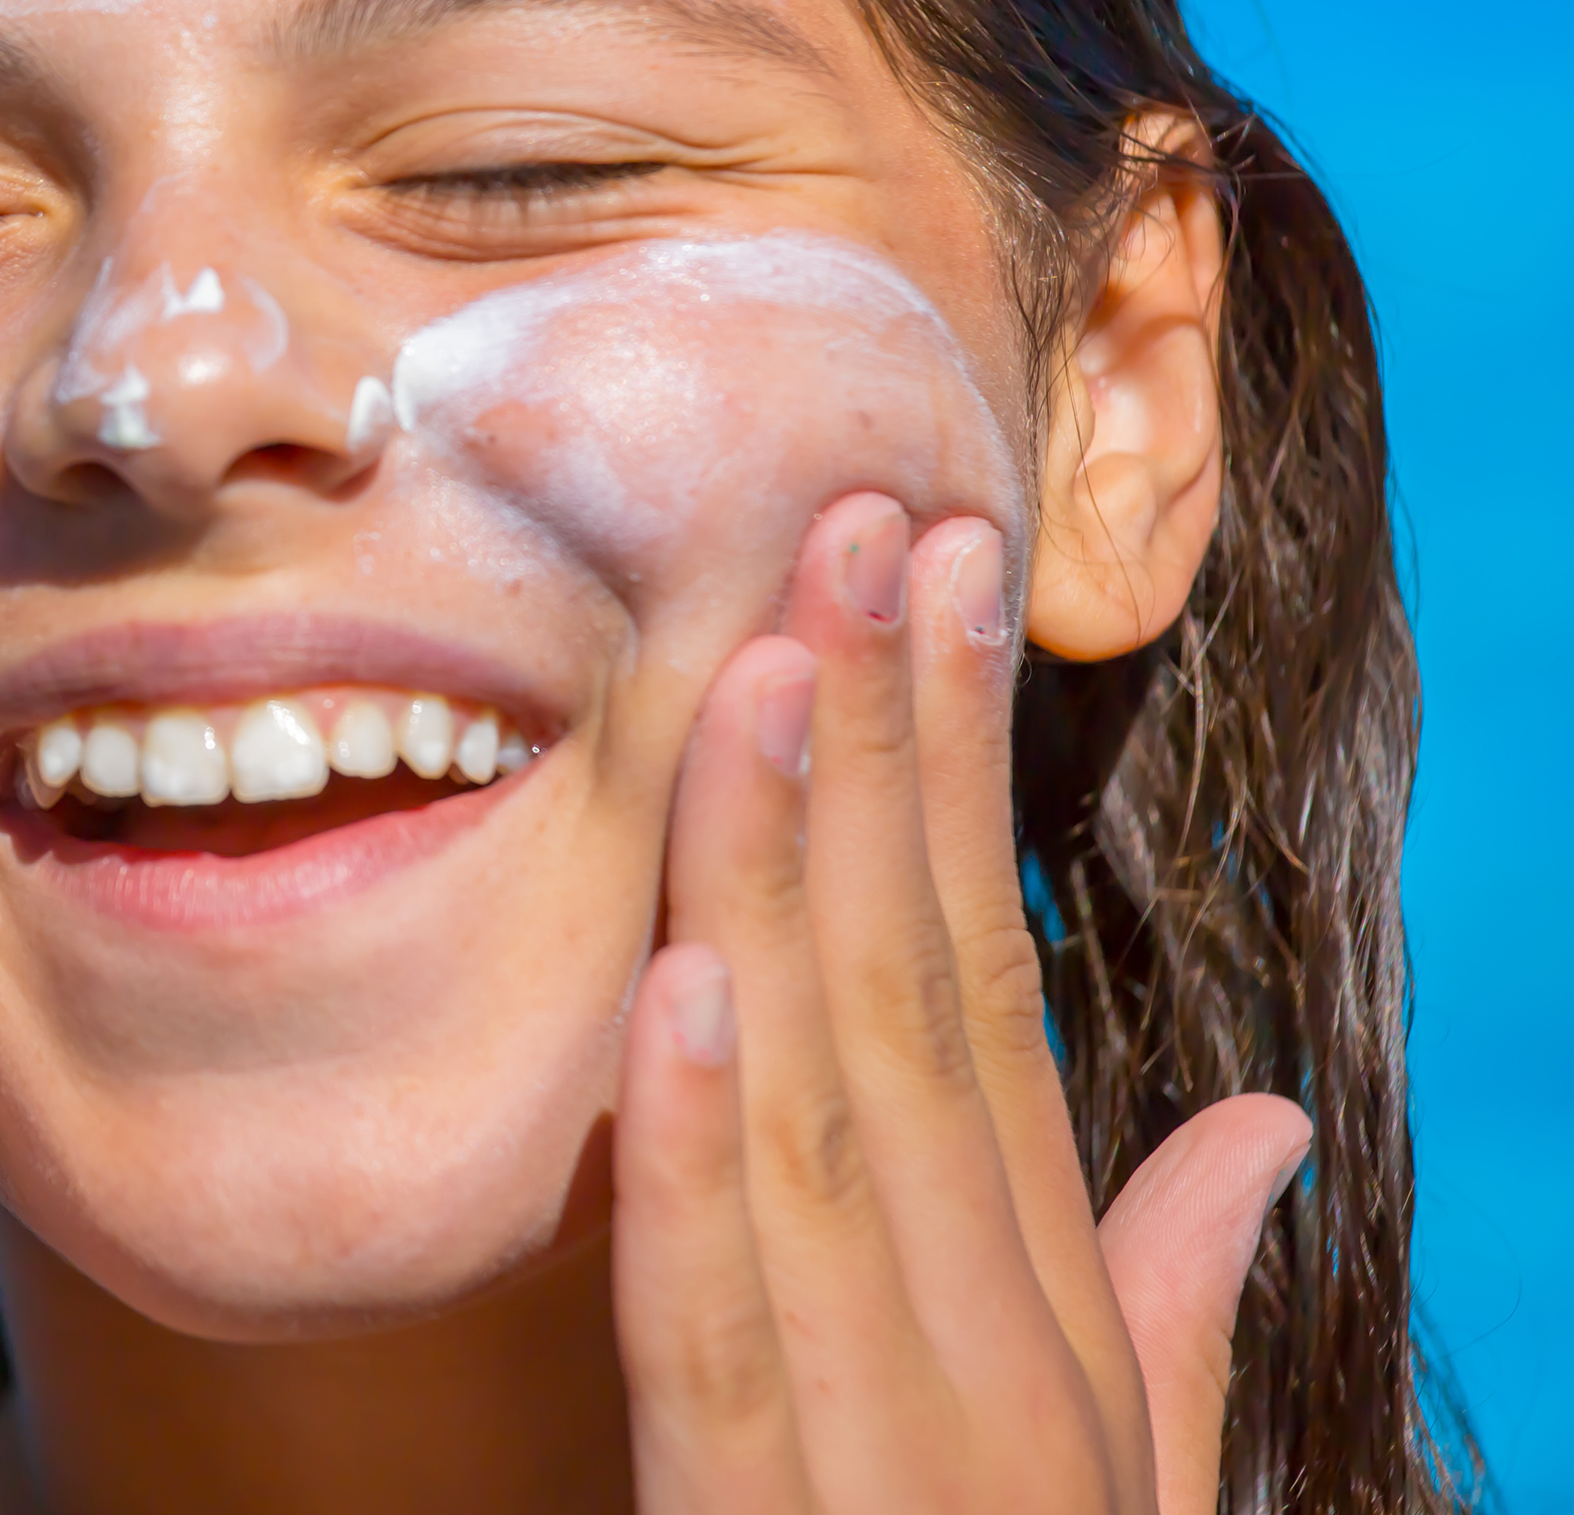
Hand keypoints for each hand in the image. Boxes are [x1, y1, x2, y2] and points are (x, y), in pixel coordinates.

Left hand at [613, 494, 1311, 1514]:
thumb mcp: (1114, 1476)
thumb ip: (1170, 1298)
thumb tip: (1267, 1120)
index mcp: (1042, 1312)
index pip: (993, 992)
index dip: (957, 780)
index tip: (927, 579)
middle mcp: (991, 1351)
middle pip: (919, 1007)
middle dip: (885, 759)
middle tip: (852, 523)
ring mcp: (893, 1448)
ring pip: (820, 1124)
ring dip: (787, 893)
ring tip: (758, 678)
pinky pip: (718, 1335)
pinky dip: (695, 1167)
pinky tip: (673, 999)